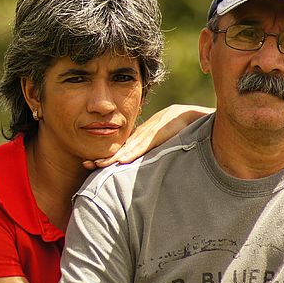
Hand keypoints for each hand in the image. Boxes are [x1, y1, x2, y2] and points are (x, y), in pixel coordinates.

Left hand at [83, 104, 213, 169]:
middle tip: (86, 164)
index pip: (122, 150)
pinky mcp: (160, 133)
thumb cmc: (182, 129)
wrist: (196, 115)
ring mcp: (150, 134)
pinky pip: (144, 145)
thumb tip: (142, 167)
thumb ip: (153, 151)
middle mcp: (143, 135)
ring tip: (98, 165)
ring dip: (113, 157)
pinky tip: (122, 160)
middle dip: (103, 157)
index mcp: (143, 138)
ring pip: (128, 148)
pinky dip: (133, 153)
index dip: (107, 157)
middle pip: (120, 149)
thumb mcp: (164, 141)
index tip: (91, 164)